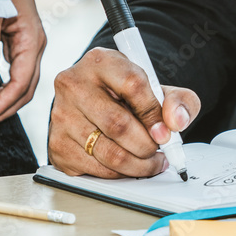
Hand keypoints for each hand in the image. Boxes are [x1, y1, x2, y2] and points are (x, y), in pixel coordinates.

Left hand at [0, 0, 46, 130]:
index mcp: (32, 39)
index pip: (21, 84)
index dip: (2, 105)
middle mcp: (36, 45)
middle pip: (26, 90)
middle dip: (4, 109)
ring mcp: (32, 44)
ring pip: (24, 83)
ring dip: (5, 101)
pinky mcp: (24, 42)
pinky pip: (19, 72)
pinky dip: (6, 87)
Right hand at [48, 48, 200, 177]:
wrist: (96, 100)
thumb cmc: (127, 94)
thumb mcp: (158, 88)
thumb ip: (179, 101)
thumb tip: (176, 122)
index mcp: (101, 61)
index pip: (133, 85)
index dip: (154, 114)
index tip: (166, 131)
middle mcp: (73, 84)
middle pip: (118, 124)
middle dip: (147, 146)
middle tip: (159, 151)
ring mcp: (60, 114)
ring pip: (107, 152)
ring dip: (137, 165)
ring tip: (150, 162)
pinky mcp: (56, 143)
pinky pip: (94, 169)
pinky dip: (117, 174)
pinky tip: (127, 165)